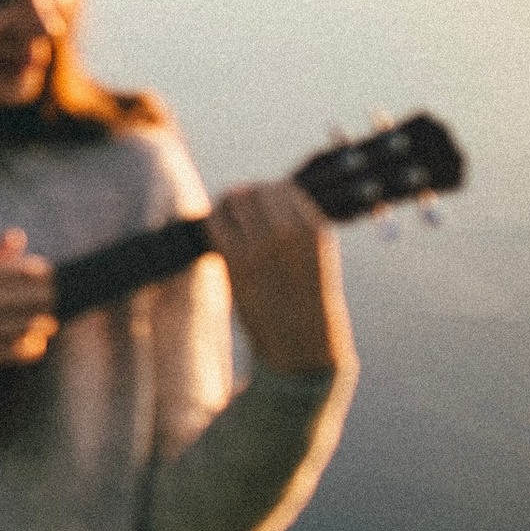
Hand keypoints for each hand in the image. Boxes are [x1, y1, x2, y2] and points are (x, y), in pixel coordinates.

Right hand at [0, 229, 55, 375]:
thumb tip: (18, 238)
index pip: (33, 272)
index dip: (44, 275)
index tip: (40, 278)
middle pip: (40, 300)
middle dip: (46, 299)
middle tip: (43, 301)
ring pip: (33, 327)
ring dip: (40, 323)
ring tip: (36, 321)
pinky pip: (16, 353)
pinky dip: (29, 347)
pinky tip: (28, 341)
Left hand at [208, 180, 352, 375]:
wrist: (301, 342)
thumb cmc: (306, 297)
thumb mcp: (314, 254)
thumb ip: (294, 222)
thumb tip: (256, 192)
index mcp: (316, 227)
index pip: (284, 187)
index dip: (269, 194)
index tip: (263, 208)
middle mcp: (291, 231)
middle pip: (255, 190)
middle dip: (245, 199)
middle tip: (241, 215)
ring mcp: (262, 245)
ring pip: (233, 200)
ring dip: (227, 207)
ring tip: (231, 223)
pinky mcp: (235, 261)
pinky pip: (214, 222)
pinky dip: (213, 223)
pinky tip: (219, 235)